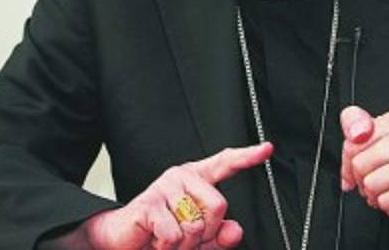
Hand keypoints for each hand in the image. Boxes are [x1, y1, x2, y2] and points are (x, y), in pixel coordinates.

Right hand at [81, 142, 272, 249]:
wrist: (122, 244)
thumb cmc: (160, 238)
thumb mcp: (198, 241)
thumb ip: (220, 236)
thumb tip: (235, 230)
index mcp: (196, 181)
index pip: (225, 164)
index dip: (247, 156)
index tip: (266, 148)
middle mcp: (181, 177)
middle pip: (219, 205)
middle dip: (206, 232)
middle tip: (184, 237)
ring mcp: (164, 187)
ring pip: (196, 225)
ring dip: (183, 245)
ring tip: (165, 238)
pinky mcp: (149, 203)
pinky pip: (174, 234)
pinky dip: (166, 247)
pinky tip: (154, 239)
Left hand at [340, 106, 388, 227]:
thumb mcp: (367, 139)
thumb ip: (353, 124)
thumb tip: (356, 133)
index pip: (353, 141)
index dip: (351, 159)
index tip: (364, 160)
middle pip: (360, 164)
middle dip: (361, 177)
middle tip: (377, 176)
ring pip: (371, 184)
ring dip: (373, 193)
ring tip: (387, 187)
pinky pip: (385, 201)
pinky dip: (386, 204)